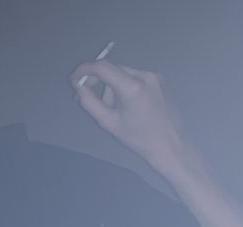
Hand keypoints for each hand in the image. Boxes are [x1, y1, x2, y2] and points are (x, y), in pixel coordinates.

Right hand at [70, 61, 188, 173]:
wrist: (170, 144)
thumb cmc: (138, 138)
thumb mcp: (108, 122)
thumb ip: (89, 102)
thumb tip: (78, 87)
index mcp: (131, 86)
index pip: (102, 67)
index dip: (84, 70)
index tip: (73, 79)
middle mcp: (144, 75)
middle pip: (112, 69)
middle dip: (96, 80)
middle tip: (85, 95)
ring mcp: (154, 76)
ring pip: (122, 74)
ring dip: (110, 86)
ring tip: (111, 108)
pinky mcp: (159, 80)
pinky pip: (134, 78)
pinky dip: (123, 86)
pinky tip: (125, 105)